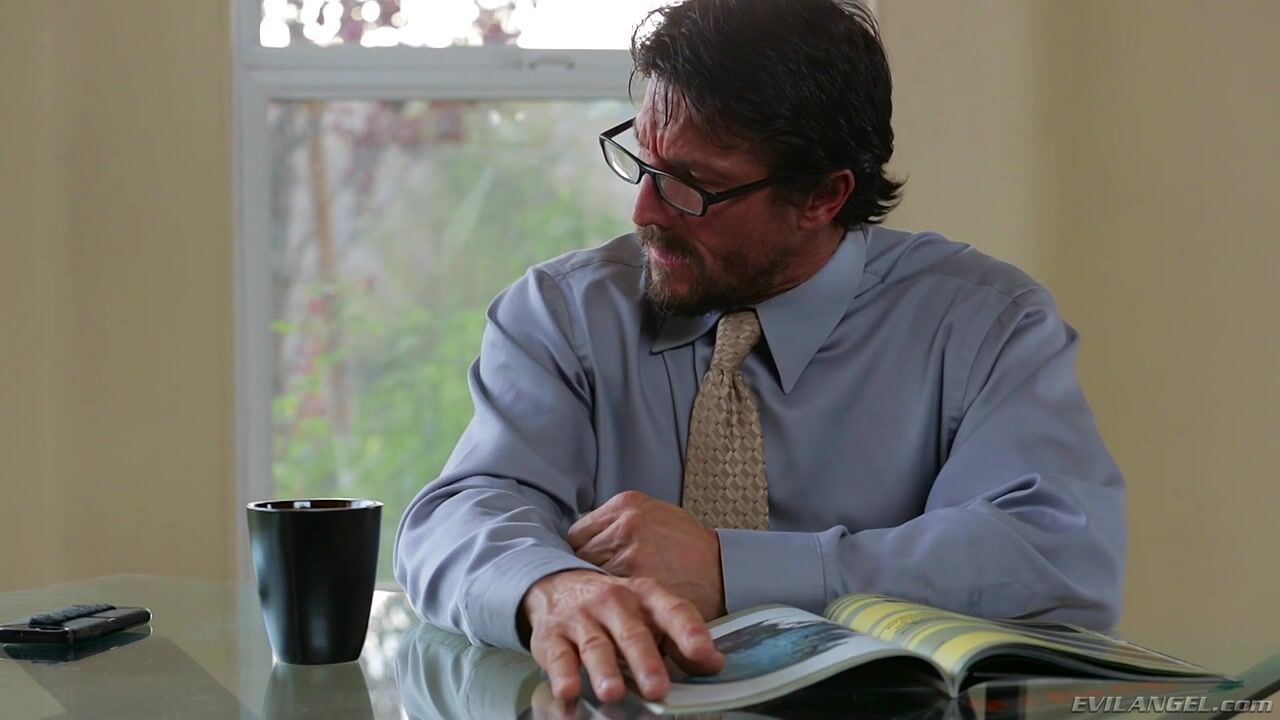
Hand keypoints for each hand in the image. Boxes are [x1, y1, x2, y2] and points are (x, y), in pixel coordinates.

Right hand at [520, 570, 723, 703]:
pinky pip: (558, 657)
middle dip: (645, 661)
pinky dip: (562, 676)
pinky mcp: (552, 636)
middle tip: (658, 688)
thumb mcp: (648, 614)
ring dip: (604, 670)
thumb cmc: (613, 607)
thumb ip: (680, 639)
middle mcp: (614, 602)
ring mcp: (581, 618)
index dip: (689, 631)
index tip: (704, 652)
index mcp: (645, 596)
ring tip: (612, 693)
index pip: (672, 610)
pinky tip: (568, 693)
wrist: (556, 583)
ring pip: (595, 645)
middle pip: (632, 633)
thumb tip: (715, 664)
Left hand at [568, 491, 725, 619]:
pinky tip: (621, 605)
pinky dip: (612, 601)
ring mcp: (629, 553)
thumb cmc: (688, 548)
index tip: (589, 564)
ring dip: (597, 588)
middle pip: (580, 553)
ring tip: (610, 596)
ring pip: (591, 576)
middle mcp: (625, 524)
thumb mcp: (656, 515)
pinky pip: (609, 595)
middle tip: (598, 584)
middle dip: (587, 570)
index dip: (582, 551)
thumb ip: (620, 523)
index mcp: (627, 504)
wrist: (723, 571)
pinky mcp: (638, 581)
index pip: (579, 532)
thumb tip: (587, 540)